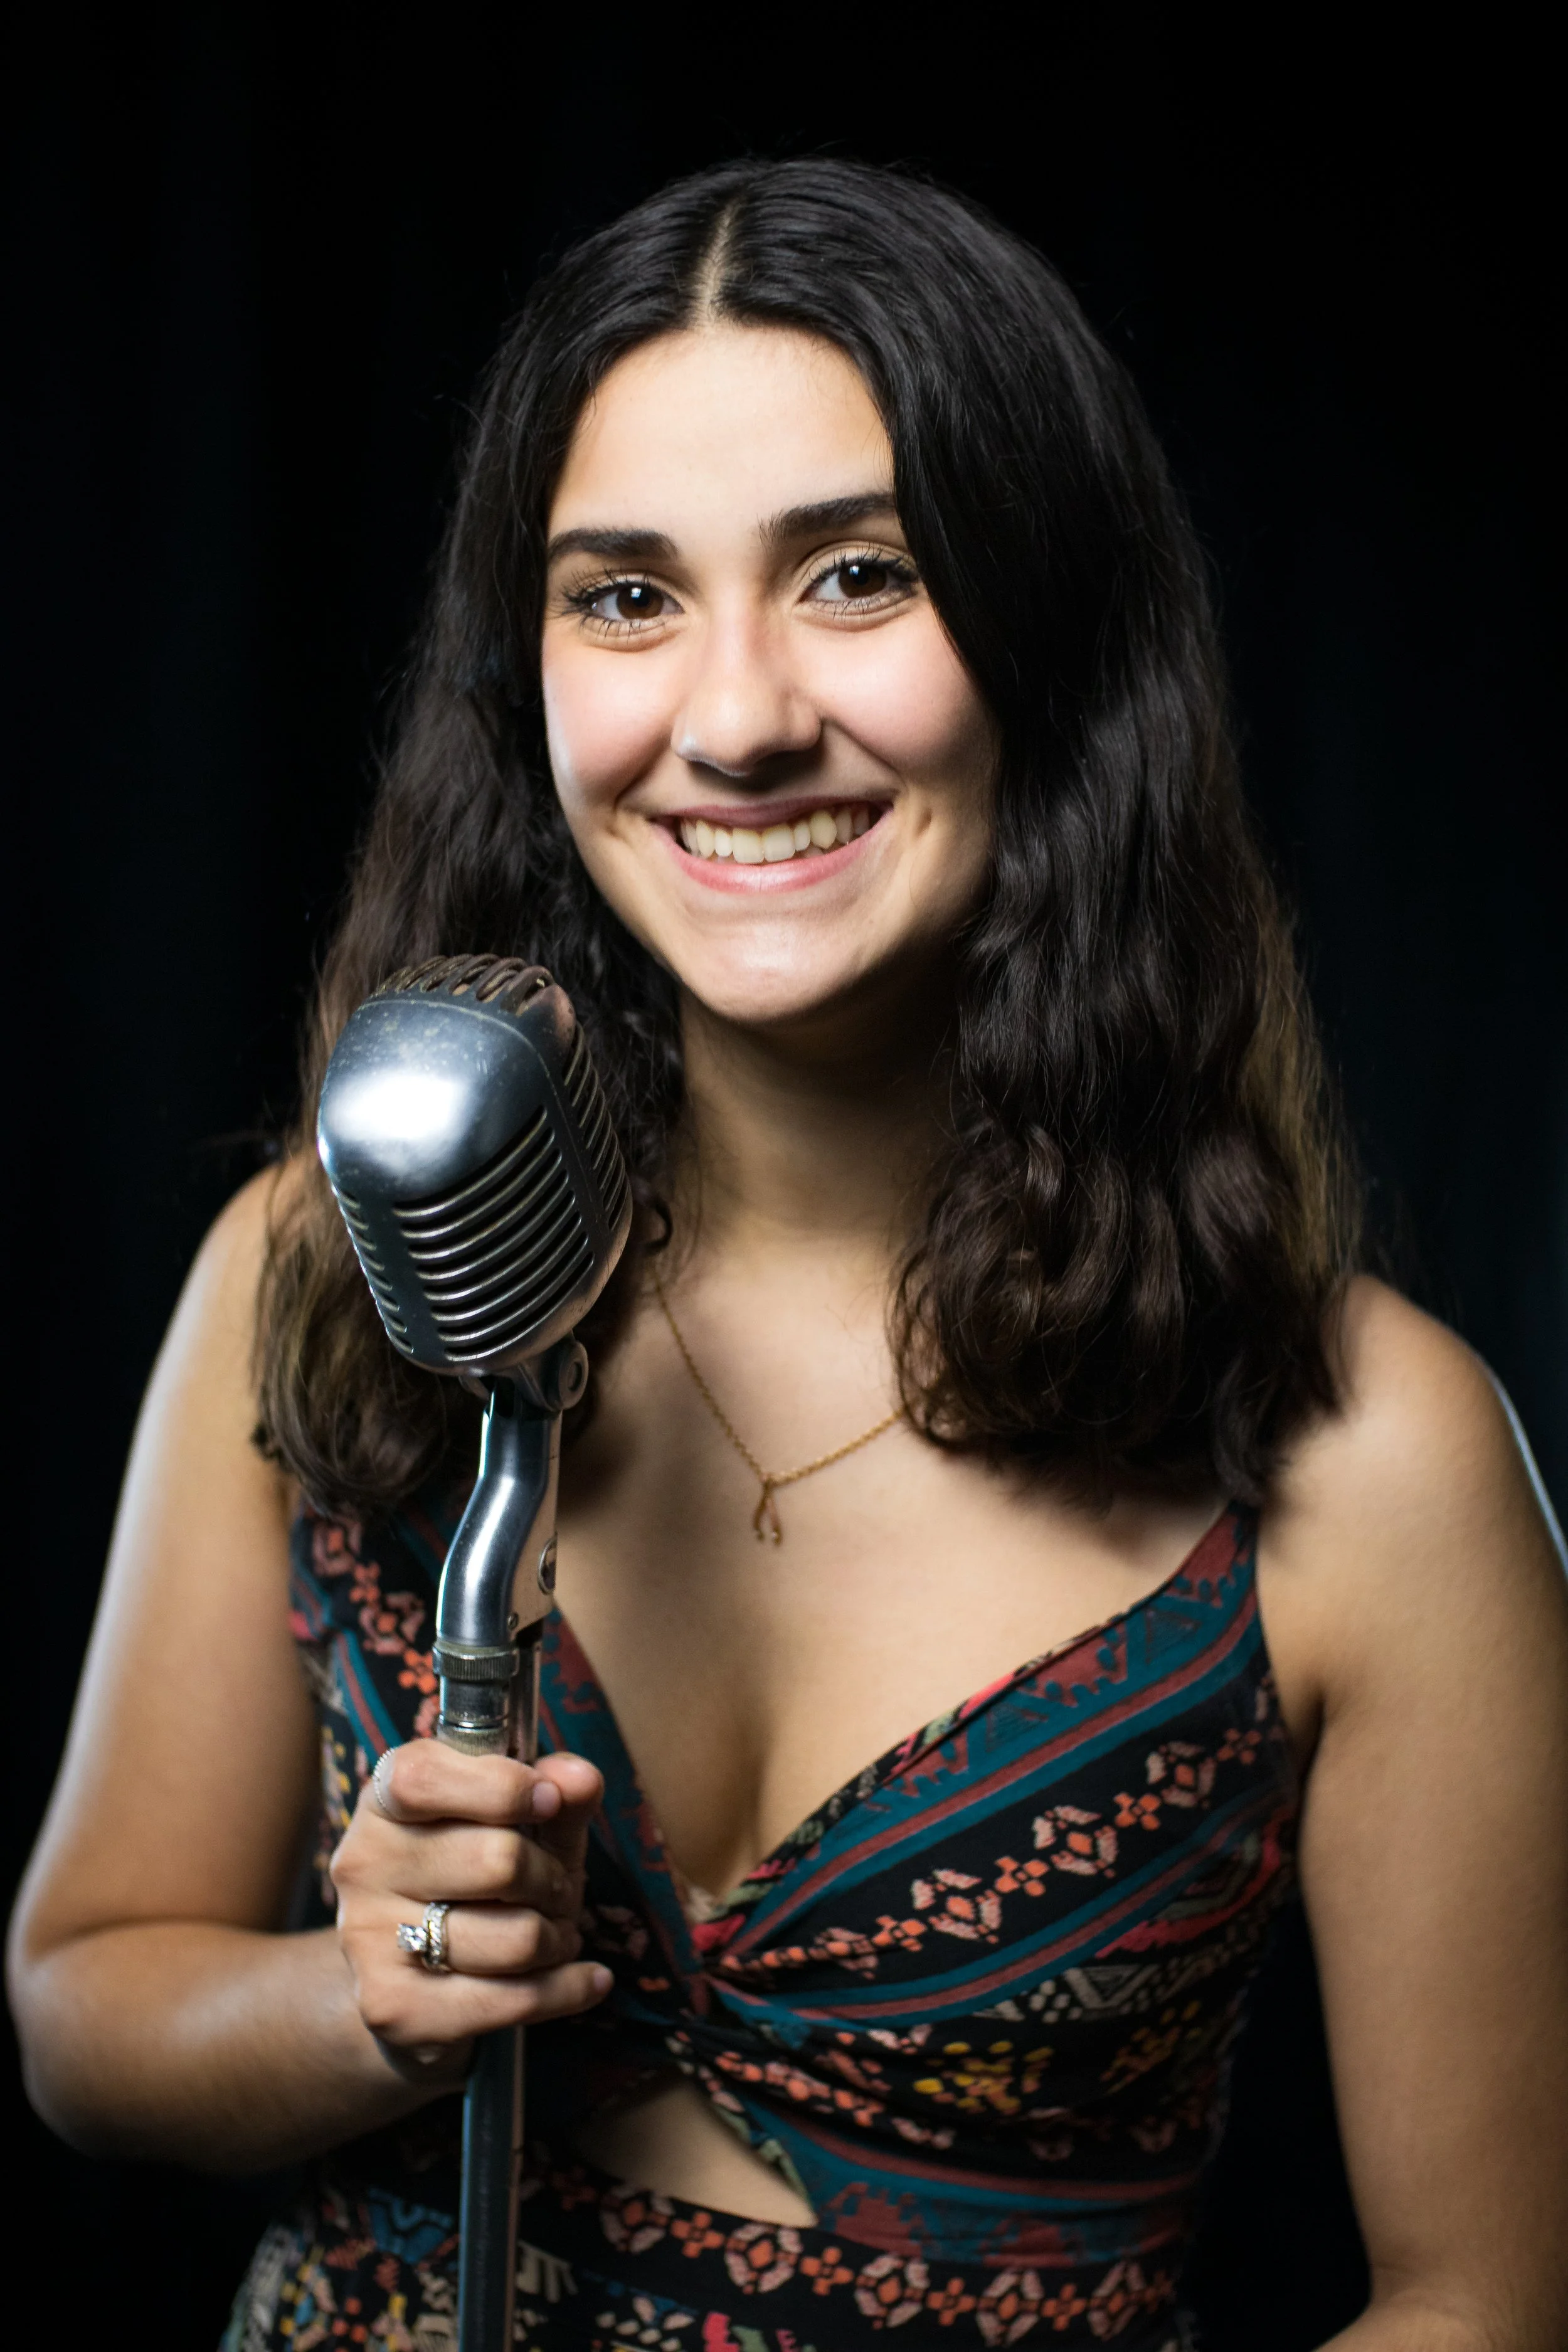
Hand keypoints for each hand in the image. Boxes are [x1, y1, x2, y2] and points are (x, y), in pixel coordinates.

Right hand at [330, 1743, 609, 2077]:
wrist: (416, 1982)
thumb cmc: (480, 1881)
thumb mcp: (526, 1825)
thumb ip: (558, 1792)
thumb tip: (581, 1778)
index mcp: (385, 1799)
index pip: (424, 1778)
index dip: (501, 1787)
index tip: (549, 1801)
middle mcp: (363, 1863)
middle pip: (497, 1861)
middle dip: (550, 1879)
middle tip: (555, 1890)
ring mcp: (368, 1938)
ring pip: (515, 1937)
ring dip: (556, 1939)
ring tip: (551, 1936)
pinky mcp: (392, 2007)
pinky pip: (513, 1999)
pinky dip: (568, 1989)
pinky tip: (585, 1979)